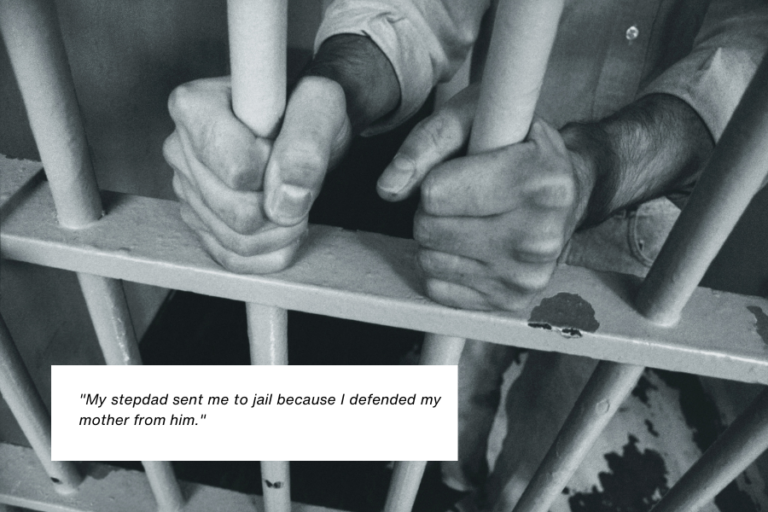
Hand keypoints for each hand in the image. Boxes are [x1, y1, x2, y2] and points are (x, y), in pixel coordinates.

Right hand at [163, 76, 351, 272]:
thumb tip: (285, 200)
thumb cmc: (306, 107)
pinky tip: (285, 227)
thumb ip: (306, 143)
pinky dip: (269, 252)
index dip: (276, 169)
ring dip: (281, 233)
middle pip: (238, 213)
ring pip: (236, 241)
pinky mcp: (198, 219)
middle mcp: (180, 148)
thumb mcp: (321, 104)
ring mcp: (186, 188)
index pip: (239, 171)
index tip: (285, 145)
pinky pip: (232, 258)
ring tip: (297, 203)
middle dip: (282, 209)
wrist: (302, 126)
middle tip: (300, 184)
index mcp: (195, 107)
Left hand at [378, 85, 593, 310]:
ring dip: (437, 238)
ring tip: (470, 217)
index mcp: (541, 181)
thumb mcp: (479, 118)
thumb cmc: (519, 146)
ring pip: (429, 261)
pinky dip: (445, 266)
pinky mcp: (513, 300)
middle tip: (464, 195)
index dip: (436, 178)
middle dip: (432, 209)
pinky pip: (438, 288)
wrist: (571, 189)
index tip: (462, 170)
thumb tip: (389, 188)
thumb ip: (428, 142)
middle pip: (429, 230)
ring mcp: (528, 274)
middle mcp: (541, 235)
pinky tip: (471, 245)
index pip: (436, 194)